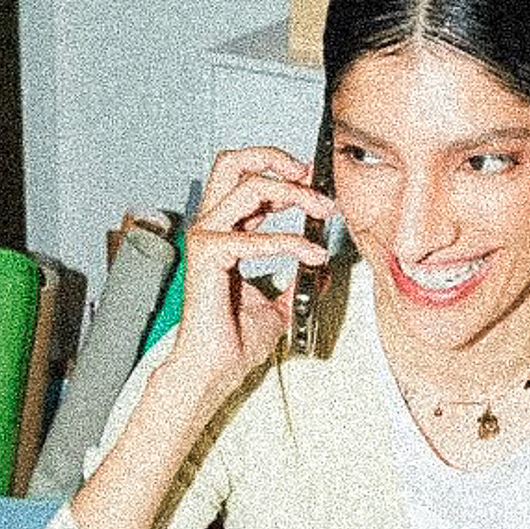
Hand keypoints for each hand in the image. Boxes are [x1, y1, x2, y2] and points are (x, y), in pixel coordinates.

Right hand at [174, 145, 334, 410]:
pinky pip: (254, 236)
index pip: (246, 179)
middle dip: (276, 159)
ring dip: (294, 194)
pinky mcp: (207, 256)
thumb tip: (323, 268)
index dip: (282, 171)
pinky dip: (290, 242)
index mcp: (224, 232)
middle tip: (313, 176)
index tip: (315, 181)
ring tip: (324, 210)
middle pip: (234, 163)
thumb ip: (297, 280)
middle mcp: (211, 228)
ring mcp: (205, 238)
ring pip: (248, 187)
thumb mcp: (280, 306)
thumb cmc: (233, 340)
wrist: (214, 369)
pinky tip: (313, 254)